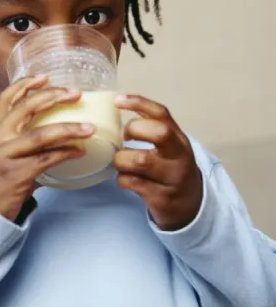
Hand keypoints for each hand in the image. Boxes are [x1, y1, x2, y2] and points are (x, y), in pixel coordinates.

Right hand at [0, 75, 94, 220]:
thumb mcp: (1, 151)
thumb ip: (21, 138)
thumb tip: (57, 128)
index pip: (5, 98)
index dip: (24, 84)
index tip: (45, 76)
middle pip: (25, 108)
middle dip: (53, 97)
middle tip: (76, 94)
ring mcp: (5, 156)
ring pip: (40, 135)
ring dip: (68, 129)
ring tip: (89, 128)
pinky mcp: (16, 174)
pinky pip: (46, 159)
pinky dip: (66, 153)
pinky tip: (79, 151)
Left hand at [113, 95, 202, 230]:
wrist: (189, 206)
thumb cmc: (170, 169)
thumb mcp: (168, 147)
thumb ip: (151, 129)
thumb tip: (119, 106)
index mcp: (179, 139)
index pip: (161, 114)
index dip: (139, 103)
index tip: (117, 100)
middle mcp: (179, 156)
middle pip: (159, 133)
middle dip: (133, 131)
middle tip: (123, 138)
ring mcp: (172, 177)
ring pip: (139, 160)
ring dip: (121, 160)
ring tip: (121, 163)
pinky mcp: (161, 197)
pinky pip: (132, 182)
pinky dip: (122, 179)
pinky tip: (125, 179)